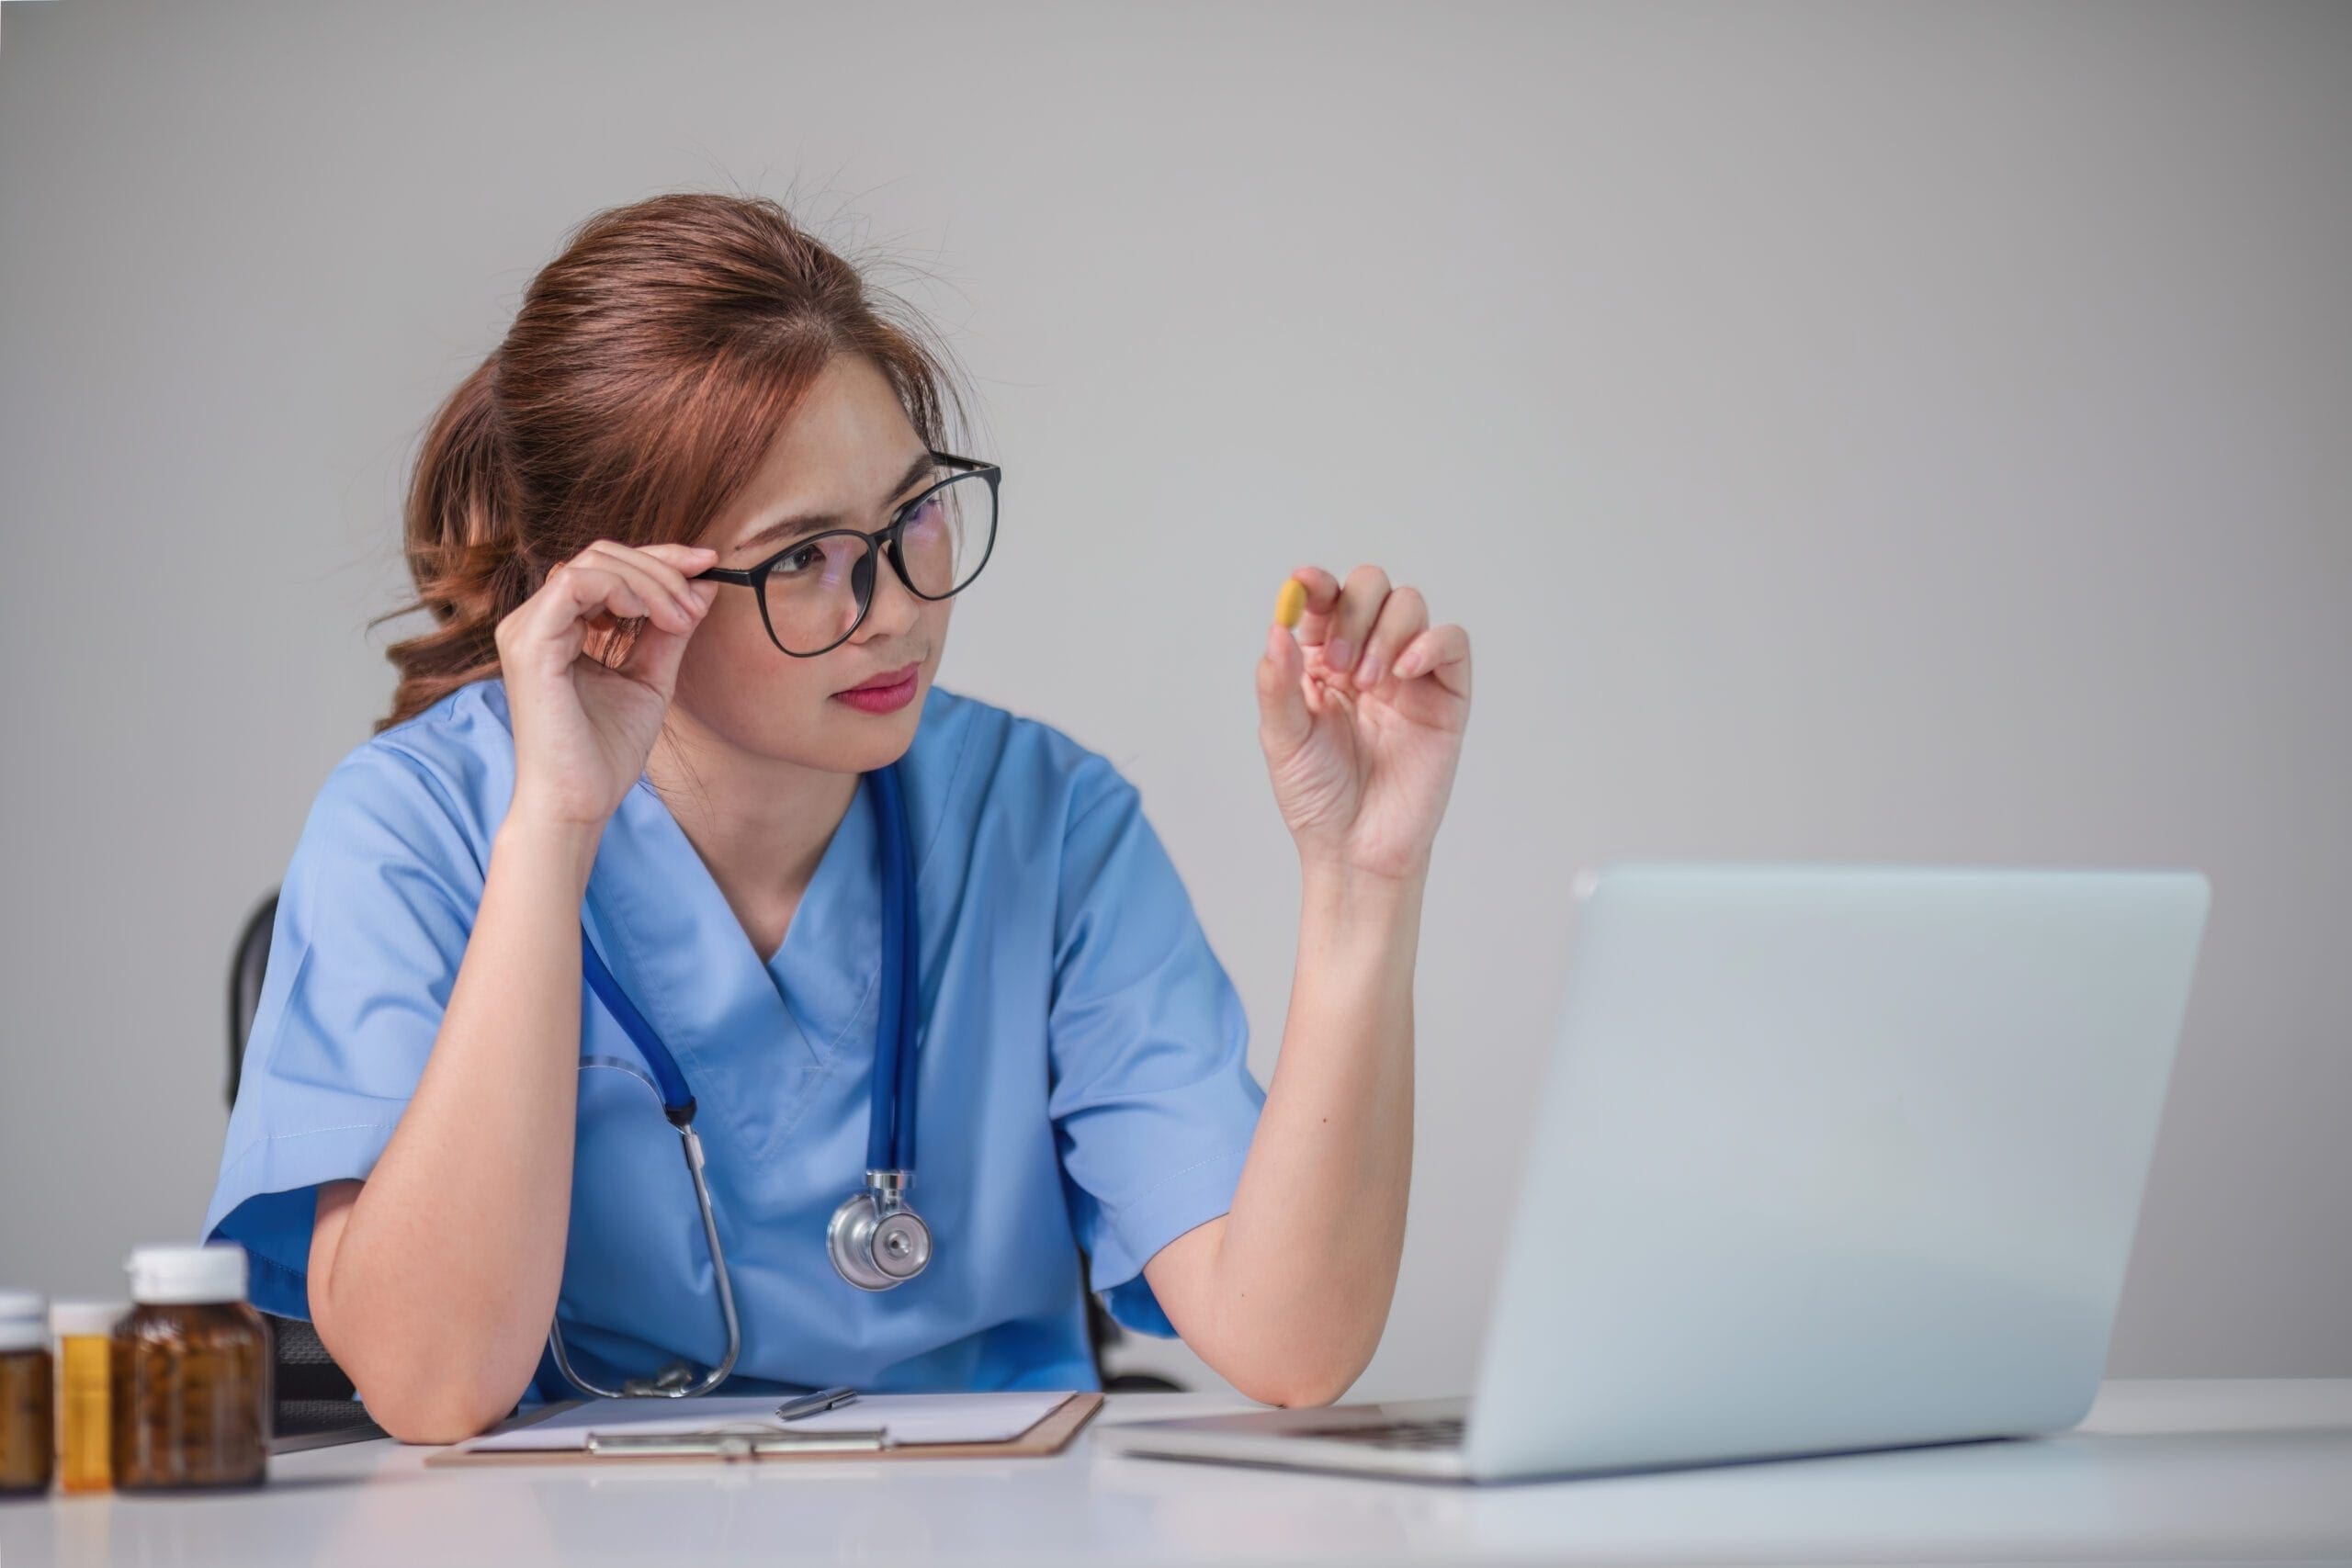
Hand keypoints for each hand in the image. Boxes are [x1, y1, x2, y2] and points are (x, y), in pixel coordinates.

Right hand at [496, 539, 720, 827]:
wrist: (579, 802)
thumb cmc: (606, 750)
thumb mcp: (652, 678)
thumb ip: (671, 631)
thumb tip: (704, 586)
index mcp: (561, 626)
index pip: (609, 566)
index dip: (662, 559)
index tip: (710, 565)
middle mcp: (538, 620)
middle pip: (602, 555)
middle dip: (662, 569)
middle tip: (697, 603)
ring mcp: (527, 628)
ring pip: (593, 563)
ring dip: (650, 582)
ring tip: (680, 619)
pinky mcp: (530, 643)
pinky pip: (575, 584)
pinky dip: (620, 589)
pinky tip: (648, 615)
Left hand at [1254, 564, 1471, 882]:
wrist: (1358, 848)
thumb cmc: (1317, 797)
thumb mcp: (1282, 739)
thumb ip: (1277, 683)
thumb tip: (1279, 628)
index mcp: (1322, 661)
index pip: (1324, 601)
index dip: (1316, 584)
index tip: (1304, 584)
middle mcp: (1367, 656)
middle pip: (1371, 588)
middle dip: (1354, 613)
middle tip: (1342, 666)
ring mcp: (1409, 674)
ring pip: (1410, 605)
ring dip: (1386, 632)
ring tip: (1370, 685)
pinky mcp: (1446, 695)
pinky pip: (1452, 641)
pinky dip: (1430, 643)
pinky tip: (1403, 673)